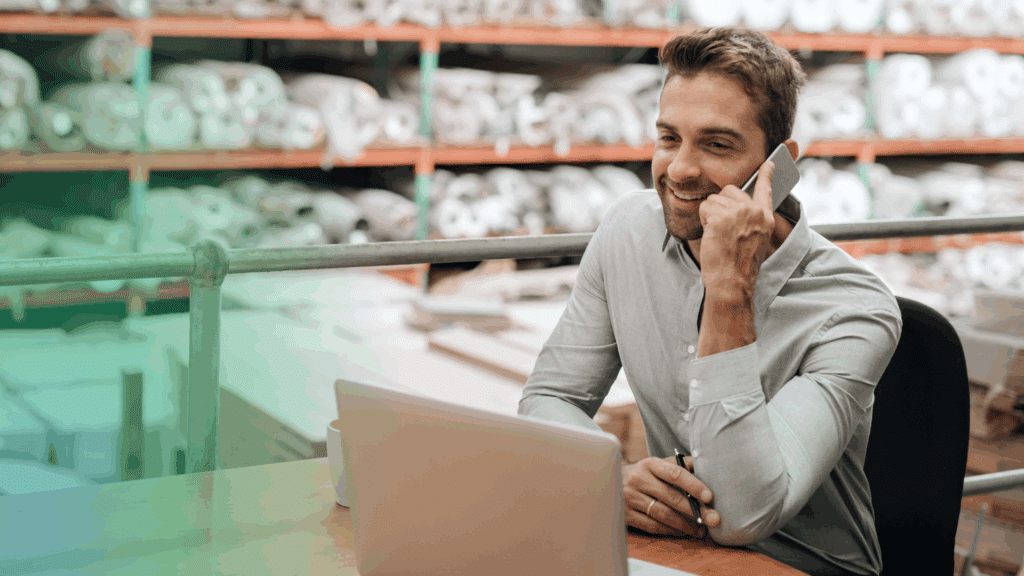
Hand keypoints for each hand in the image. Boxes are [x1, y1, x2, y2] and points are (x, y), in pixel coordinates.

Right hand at [623, 456, 719, 537]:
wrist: (608, 481)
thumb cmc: (643, 474)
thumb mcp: (657, 464)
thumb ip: (681, 465)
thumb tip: (708, 468)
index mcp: (649, 464)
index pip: (675, 473)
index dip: (694, 485)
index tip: (709, 497)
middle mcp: (638, 480)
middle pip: (671, 497)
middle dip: (696, 510)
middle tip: (714, 519)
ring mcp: (630, 498)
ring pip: (663, 514)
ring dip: (686, 524)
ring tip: (701, 529)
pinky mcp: (626, 515)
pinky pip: (653, 526)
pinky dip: (671, 531)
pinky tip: (682, 532)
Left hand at [697, 160, 775, 298]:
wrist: (731, 282)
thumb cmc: (738, 266)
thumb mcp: (754, 240)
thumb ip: (750, 220)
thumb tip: (737, 204)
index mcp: (765, 218)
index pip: (766, 190)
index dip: (766, 175)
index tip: (768, 163)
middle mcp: (755, 211)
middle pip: (729, 190)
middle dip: (719, 206)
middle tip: (723, 230)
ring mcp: (739, 213)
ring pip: (713, 199)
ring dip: (710, 216)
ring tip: (719, 236)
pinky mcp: (722, 217)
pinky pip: (704, 208)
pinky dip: (703, 221)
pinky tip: (713, 237)